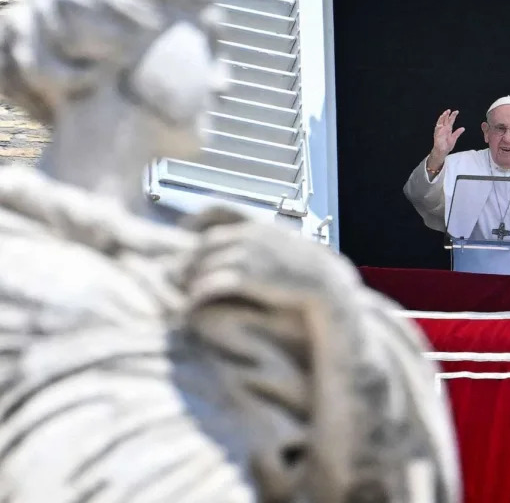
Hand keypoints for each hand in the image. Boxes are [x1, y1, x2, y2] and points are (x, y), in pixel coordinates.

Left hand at [185, 221, 360, 303]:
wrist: (327, 286)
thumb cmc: (311, 274)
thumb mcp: (292, 248)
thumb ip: (270, 244)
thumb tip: (254, 249)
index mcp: (261, 225)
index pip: (223, 210)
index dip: (200, 217)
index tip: (185, 226)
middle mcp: (250, 236)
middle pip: (206, 244)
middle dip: (188, 259)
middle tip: (175, 275)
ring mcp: (246, 255)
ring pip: (204, 265)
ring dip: (189, 280)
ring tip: (182, 293)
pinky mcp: (244, 277)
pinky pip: (209, 285)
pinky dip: (196, 296)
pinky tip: (190, 307)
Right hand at [429, 109, 464, 168]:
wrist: (442, 151)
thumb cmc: (447, 145)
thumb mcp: (454, 138)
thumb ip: (457, 133)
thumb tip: (463, 128)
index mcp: (448, 129)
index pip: (451, 120)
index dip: (453, 116)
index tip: (456, 111)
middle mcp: (444, 128)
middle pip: (445, 119)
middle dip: (447, 114)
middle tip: (450, 110)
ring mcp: (440, 130)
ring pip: (441, 121)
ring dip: (443, 117)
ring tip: (446, 113)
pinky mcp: (437, 133)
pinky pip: (437, 127)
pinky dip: (439, 123)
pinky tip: (441, 119)